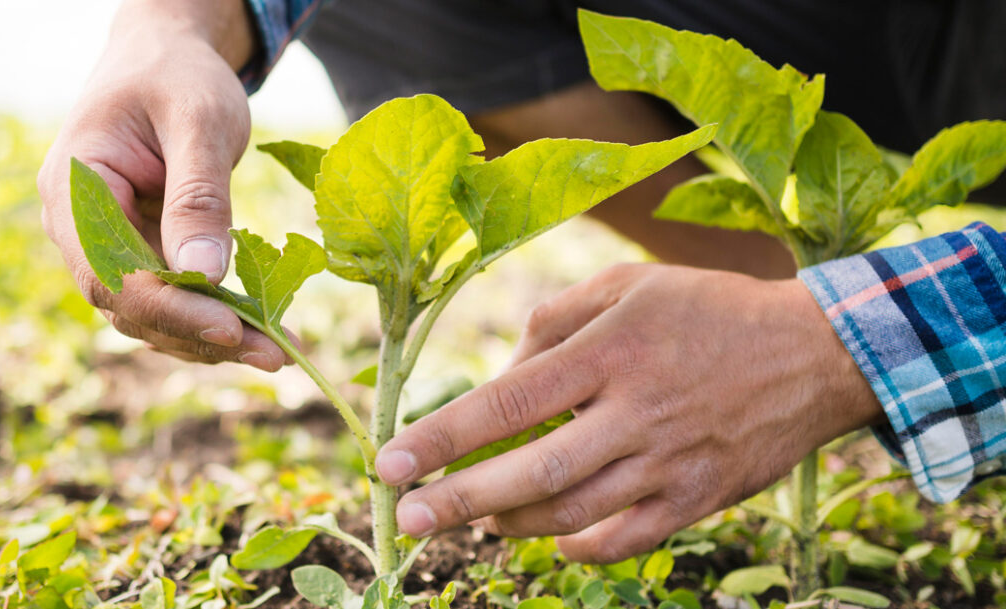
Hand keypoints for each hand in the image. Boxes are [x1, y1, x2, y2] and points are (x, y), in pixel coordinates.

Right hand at [37, 0, 286, 368]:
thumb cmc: (178, 75)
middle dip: (201, 336)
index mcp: (74, 190)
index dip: (169, 310)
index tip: (232, 329)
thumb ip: (198, 197)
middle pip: (132, 305)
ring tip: (277, 351)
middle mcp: (79, 228)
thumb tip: (205, 276)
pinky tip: (264, 330)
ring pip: (152, 312)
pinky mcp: (139, 251)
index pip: (111, 275)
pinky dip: (215, 317)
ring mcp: (107, 244)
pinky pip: (172, 296)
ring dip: (212, 338)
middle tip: (275, 355)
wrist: (166, 56)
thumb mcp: (198, 122)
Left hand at [375, 263, 881, 562]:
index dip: (440, 439)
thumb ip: (553, 324)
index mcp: (609, 352)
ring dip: (509, 523)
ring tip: (474, 517)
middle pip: (530, 473)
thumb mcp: (628, 286)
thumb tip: (500, 379)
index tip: (388, 463)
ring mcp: (668, 464)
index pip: (505, 405)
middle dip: (457, 501)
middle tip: (407, 518)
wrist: (815, 354)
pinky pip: (622, 541)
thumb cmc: (707, 310)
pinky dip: (574, 546)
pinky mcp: (697, 500)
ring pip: (570, 514)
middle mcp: (635, 413)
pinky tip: (547, 537)